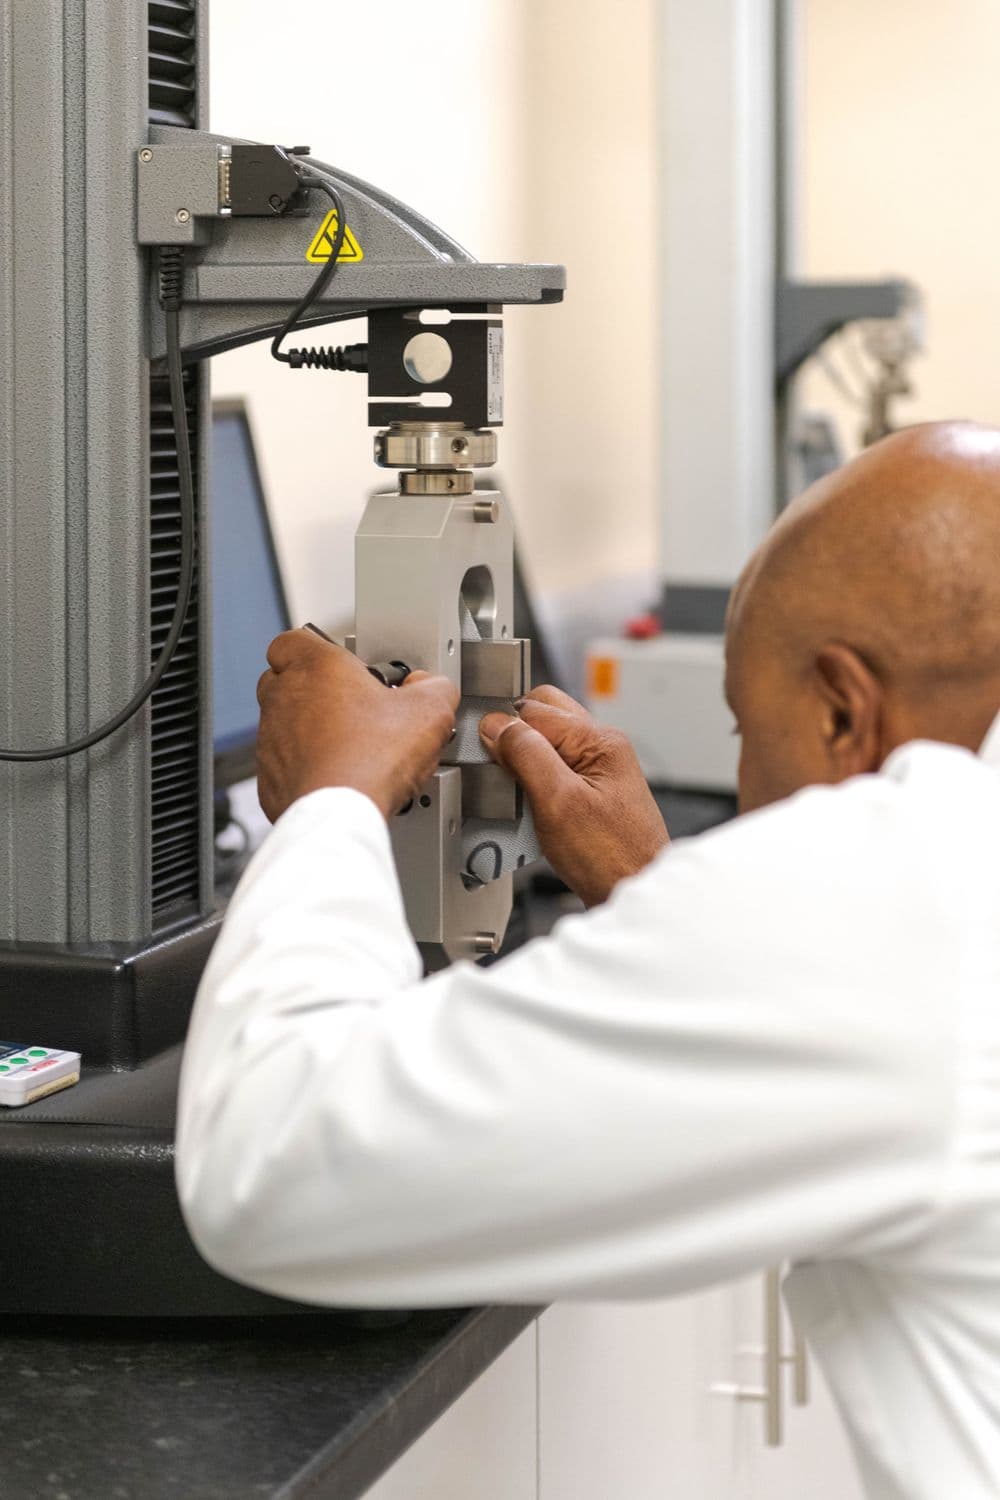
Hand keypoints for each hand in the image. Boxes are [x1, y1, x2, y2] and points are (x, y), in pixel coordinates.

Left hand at [256, 630, 458, 822]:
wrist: (340, 814)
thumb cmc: (371, 759)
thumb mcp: (429, 710)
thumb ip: (434, 686)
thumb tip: (433, 687)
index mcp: (316, 666)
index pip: (295, 639)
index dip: (317, 649)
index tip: (344, 666)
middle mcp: (284, 696)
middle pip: (288, 679)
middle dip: (317, 690)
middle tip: (353, 707)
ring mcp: (271, 737)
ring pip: (285, 723)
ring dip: (312, 730)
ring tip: (351, 746)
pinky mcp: (269, 775)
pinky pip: (285, 763)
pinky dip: (307, 766)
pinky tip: (338, 775)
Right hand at [480, 686, 668, 906]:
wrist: (634, 892)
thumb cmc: (611, 857)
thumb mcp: (558, 802)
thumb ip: (527, 755)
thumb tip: (497, 725)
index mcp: (598, 740)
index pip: (534, 709)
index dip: (504, 729)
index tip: (487, 754)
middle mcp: (600, 748)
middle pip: (541, 717)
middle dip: (514, 738)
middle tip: (500, 770)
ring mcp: (596, 769)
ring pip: (544, 744)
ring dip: (523, 763)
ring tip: (518, 795)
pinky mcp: (590, 792)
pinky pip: (552, 771)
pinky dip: (534, 785)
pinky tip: (531, 809)